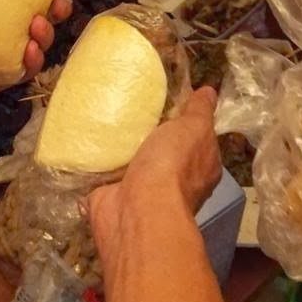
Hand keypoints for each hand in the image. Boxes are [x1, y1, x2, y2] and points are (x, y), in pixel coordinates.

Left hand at [0, 0, 71, 106]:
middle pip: (45, 15)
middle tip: (59, 1)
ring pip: (41, 42)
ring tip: (37, 24)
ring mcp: (4, 52)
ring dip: (48, 32)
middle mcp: (4, 26)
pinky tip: (30, 48)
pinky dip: (34, 59)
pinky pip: (25, 69)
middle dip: (59, 7)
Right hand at [87, 88, 220, 249]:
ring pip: (135, 162)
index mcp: (203, 168)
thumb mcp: (194, 128)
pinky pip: (107, 171)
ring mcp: (144, 192)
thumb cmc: (173, 166)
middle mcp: (177, 183)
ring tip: (109, 116)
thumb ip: (200, 111)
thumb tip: (209, 92)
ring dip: (124, 147)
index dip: (189, 122)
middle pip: (165, 150)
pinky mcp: (115, 195)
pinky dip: (101, 161)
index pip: (199, 140)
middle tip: (135, 105)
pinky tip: (91, 139)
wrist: (137, 209)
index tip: (171, 100)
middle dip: (152, 134)